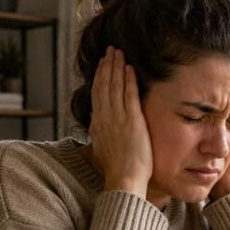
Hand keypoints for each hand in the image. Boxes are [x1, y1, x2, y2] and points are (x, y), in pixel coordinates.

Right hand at [88, 46, 152, 196]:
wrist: (123, 180)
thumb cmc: (117, 170)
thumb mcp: (102, 147)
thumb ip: (101, 132)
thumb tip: (97, 120)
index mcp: (98, 123)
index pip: (97, 94)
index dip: (100, 77)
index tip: (102, 64)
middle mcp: (105, 117)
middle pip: (104, 85)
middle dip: (107, 65)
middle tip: (110, 50)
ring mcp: (118, 118)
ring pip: (114, 86)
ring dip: (116, 67)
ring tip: (118, 52)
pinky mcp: (132, 120)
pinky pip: (129, 95)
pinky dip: (128, 80)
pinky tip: (129, 68)